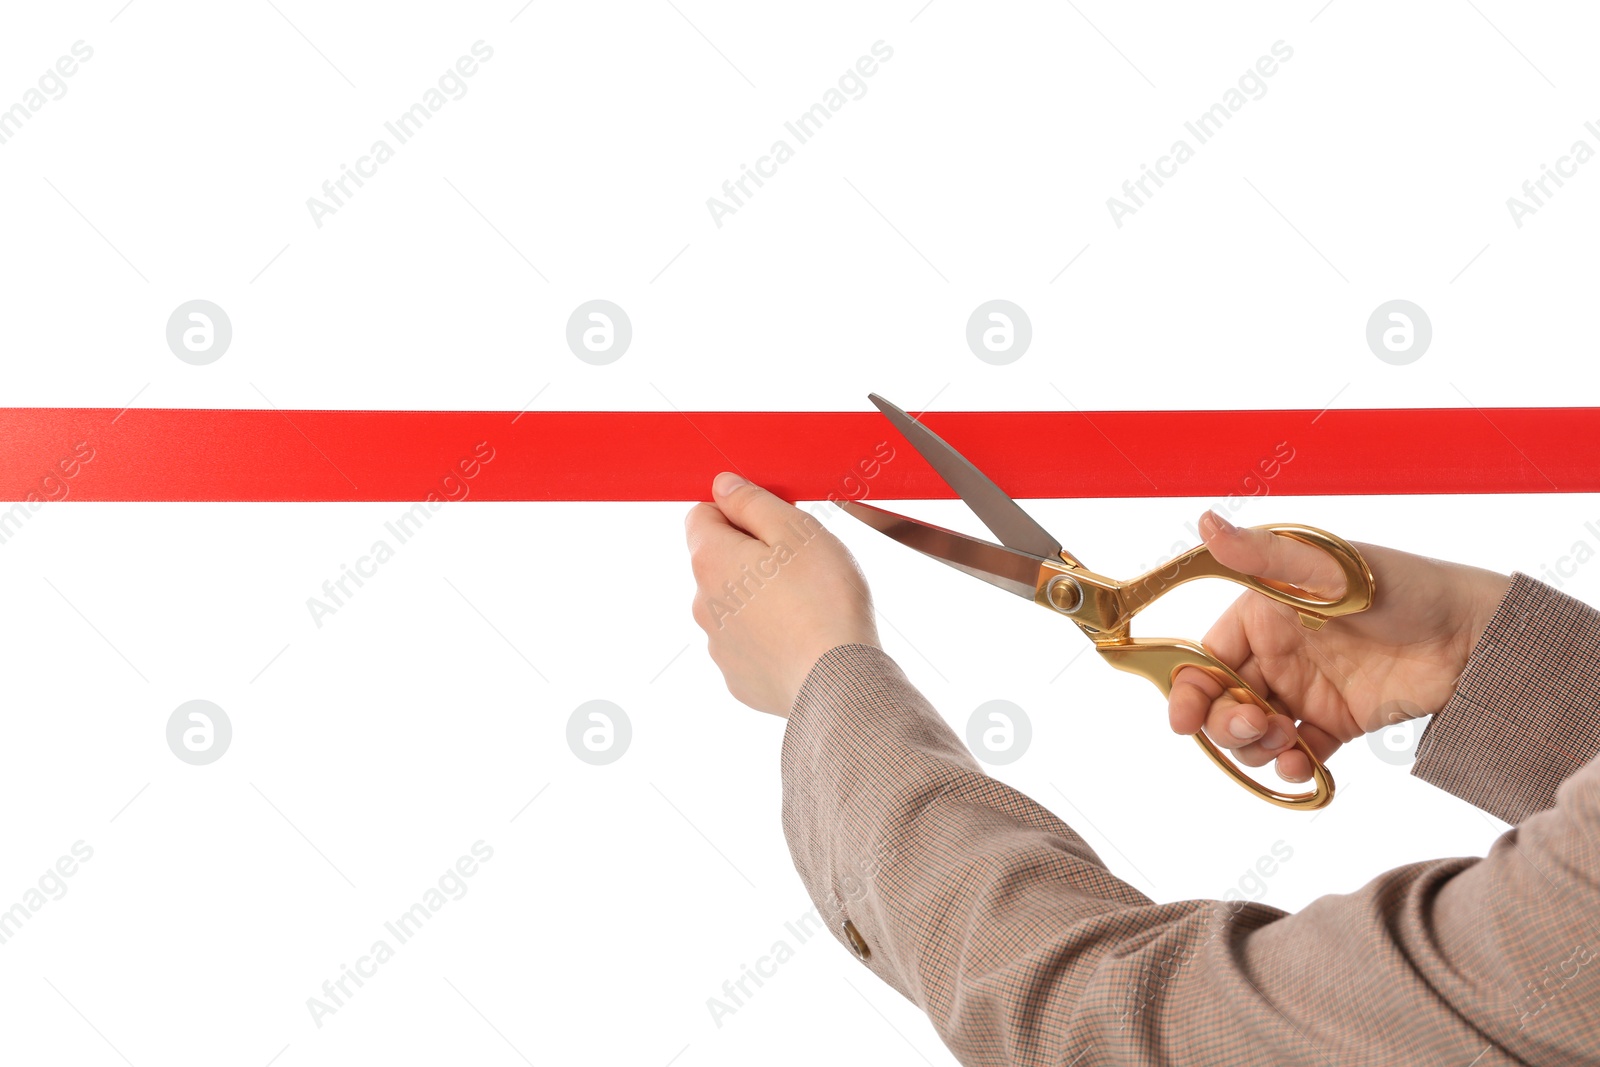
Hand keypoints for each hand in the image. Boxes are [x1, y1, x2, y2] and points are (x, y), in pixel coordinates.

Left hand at [686, 472, 879, 715]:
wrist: (839, 681)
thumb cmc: (823, 600)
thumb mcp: (794, 530)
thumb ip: (752, 502)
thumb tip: (722, 486)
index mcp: (710, 561)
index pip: (701, 514)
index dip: (739, 510)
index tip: (775, 523)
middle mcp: (702, 604)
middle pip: (718, 562)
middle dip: (751, 556)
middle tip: (800, 565)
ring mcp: (718, 646)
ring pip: (734, 604)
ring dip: (759, 598)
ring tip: (807, 607)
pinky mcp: (738, 678)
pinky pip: (749, 645)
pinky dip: (770, 638)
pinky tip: (802, 640)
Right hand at [1168, 510, 1511, 781]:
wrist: (1473, 636)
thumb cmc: (1400, 585)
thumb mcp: (1326, 568)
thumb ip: (1263, 556)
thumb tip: (1205, 523)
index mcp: (1262, 613)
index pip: (1206, 658)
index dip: (1189, 690)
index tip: (1185, 720)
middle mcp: (1277, 652)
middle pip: (1223, 701)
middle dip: (1226, 724)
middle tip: (1257, 727)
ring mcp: (1305, 689)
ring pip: (1254, 731)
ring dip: (1256, 748)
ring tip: (1285, 744)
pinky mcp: (1335, 722)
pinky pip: (1297, 753)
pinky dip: (1291, 768)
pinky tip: (1301, 769)